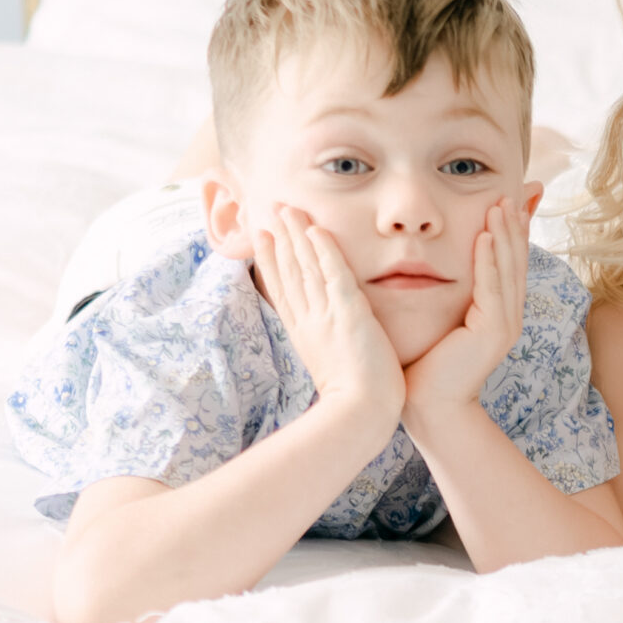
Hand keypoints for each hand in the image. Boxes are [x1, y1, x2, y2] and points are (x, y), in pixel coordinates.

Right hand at [253, 207, 406, 426]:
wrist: (359, 413)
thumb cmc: (354, 399)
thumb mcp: (331, 367)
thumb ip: (327, 347)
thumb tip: (327, 342)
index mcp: (303, 333)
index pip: (284, 289)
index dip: (271, 261)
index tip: (262, 237)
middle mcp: (308, 319)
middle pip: (289, 271)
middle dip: (279, 240)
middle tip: (270, 212)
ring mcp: (325, 315)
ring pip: (306, 266)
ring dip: (296, 235)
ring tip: (287, 209)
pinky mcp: (347, 313)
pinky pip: (333, 273)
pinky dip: (324, 249)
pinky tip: (317, 228)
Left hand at [403, 197, 527, 419]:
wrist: (429, 406)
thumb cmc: (425, 365)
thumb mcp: (438, 319)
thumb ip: (445, 294)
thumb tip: (431, 267)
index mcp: (498, 312)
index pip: (507, 263)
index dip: (511, 231)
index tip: (510, 199)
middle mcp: (508, 315)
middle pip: (515, 260)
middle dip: (514, 224)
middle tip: (512, 191)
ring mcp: (504, 324)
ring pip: (507, 269)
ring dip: (505, 234)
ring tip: (502, 203)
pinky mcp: (493, 332)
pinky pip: (492, 288)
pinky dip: (490, 260)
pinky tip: (486, 236)